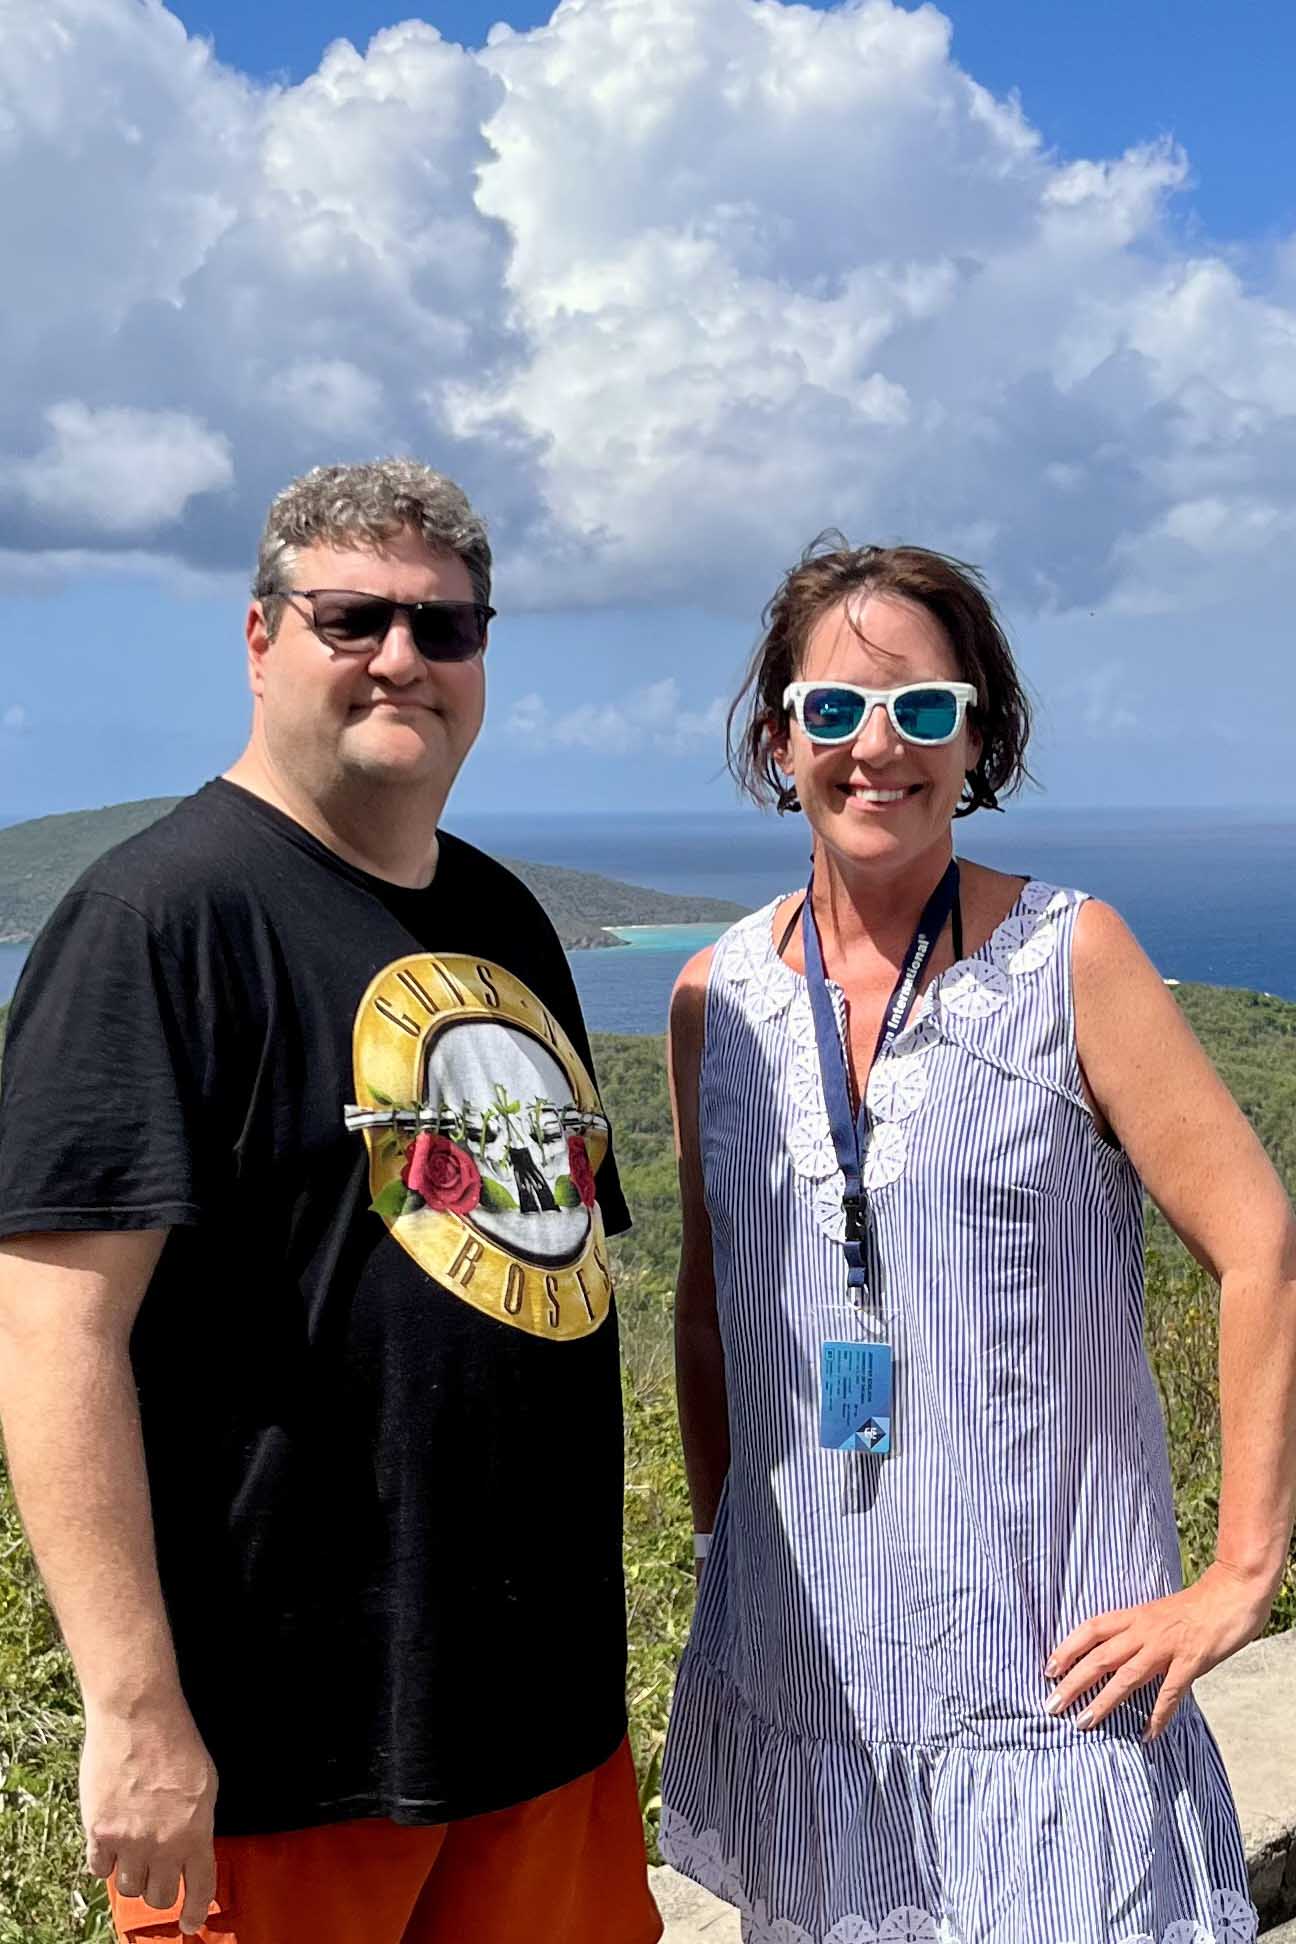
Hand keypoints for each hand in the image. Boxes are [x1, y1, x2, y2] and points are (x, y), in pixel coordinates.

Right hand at [81, 1697, 218, 1935]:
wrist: (138, 1716)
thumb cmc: (176, 1743)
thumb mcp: (205, 1785)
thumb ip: (198, 1825)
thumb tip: (192, 1855)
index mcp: (196, 1832)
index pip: (199, 1888)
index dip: (195, 1911)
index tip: (190, 1922)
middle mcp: (163, 1844)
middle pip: (159, 1897)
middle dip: (160, 1889)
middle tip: (157, 1872)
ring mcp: (129, 1840)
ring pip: (128, 1887)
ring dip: (132, 1874)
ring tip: (134, 1846)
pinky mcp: (99, 1832)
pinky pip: (99, 1870)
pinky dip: (105, 1861)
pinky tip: (112, 1839)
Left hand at [1045, 1562, 1271, 1741]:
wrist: (1232, 1592)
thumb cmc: (1195, 1606)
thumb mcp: (1157, 1613)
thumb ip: (1137, 1631)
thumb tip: (1116, 1654)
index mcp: (1134, 1616)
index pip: (1091, 1629)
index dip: (1067, 1648)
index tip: (1048, 1669)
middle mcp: (1144, 1630)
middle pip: (1100, 1656)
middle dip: (1073, 1682)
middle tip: (1051, 1705)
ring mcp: (1167, 1646)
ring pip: (1126, 1676)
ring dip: (1104, 1701)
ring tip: (1083, 1723)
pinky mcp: (1191, 1660)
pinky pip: (1170, 1692)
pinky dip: (1157, 1715)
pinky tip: (1147, 1735)